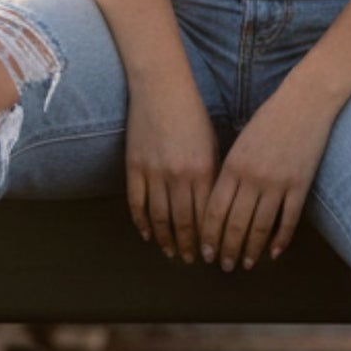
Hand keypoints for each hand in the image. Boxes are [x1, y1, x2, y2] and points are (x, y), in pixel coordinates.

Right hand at [125, 83, 219, 262]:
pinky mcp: (134, 167)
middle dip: (188, 246)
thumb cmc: (193, 115)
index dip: (208, 239)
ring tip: (171, 253)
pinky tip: (148, 234)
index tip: (210, 254)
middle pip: (184, 222)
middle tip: (190, 261)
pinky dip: (142, 222)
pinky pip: (137, 203)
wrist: (161, 89)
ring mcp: (154, 172)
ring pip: (160, 218)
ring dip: (166, 239)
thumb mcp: (213, 144)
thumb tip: (215, 208)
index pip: (207, 216)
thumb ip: (213, 176)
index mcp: (204, 170)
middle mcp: (179, 175)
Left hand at [203, 81, 337, 270]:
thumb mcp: (240, 143)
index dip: (208, 236)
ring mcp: (278, 183)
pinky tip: (275, 253)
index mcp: (232, 166)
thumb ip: (230, 172)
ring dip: (251, 249)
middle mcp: (252, 178)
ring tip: (246, 264)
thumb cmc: (269, 119)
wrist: (305, 102)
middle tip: (224, 266)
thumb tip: (219, 204)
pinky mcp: (300, 184)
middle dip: (227, 249)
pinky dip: (281, 239)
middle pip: (235, 224)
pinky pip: (289, 219)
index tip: (205, 253)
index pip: (214, 211)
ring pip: (261, 226)